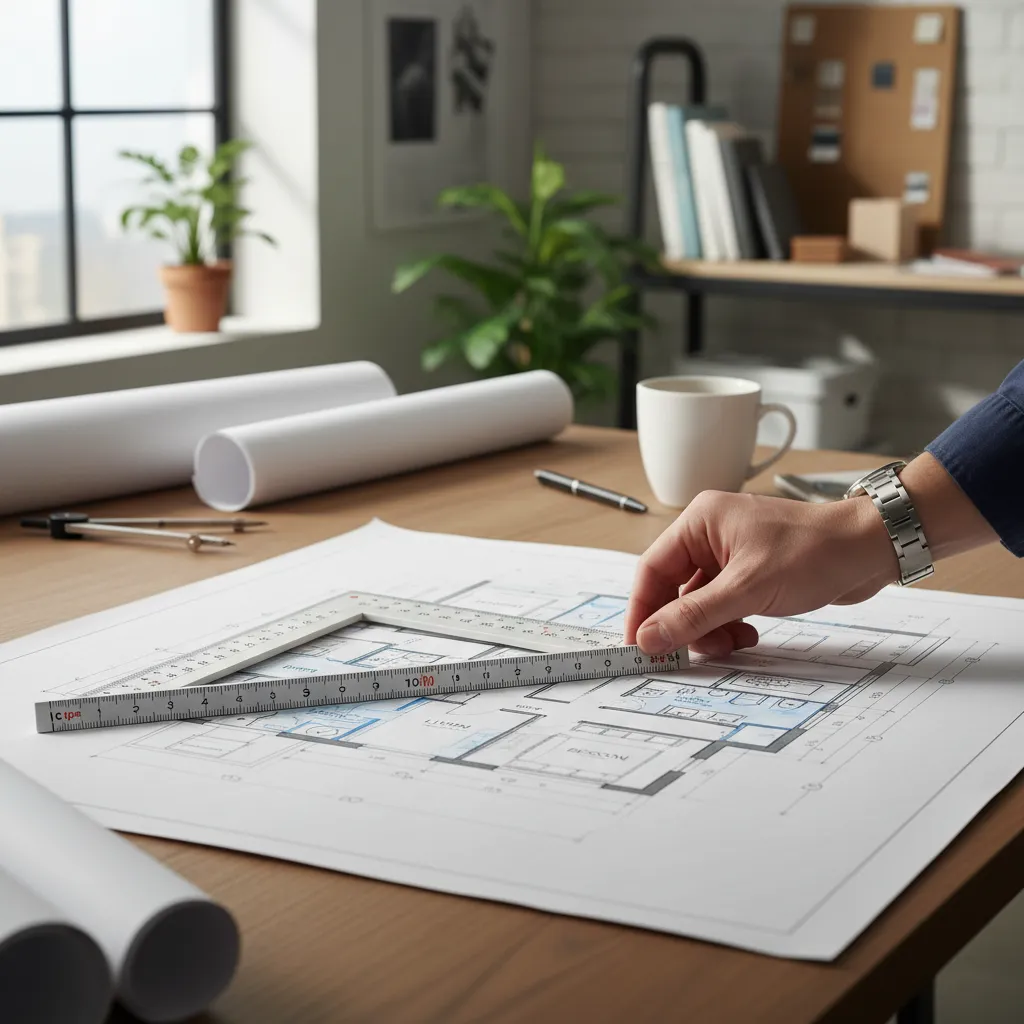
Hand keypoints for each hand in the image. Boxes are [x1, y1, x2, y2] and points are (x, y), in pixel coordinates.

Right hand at [624, 489, 898, 656]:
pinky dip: (729, 625)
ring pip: (699, 603)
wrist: (870, 550)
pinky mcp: (751, 573)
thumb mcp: (747, 589)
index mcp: (700, 522)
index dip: (642, 611)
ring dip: (710, 630)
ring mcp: (731, 555)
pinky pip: (723, 606)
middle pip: (674, 590)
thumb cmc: (815, 550)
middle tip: (688, 655)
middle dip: (684, 625)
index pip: (652, 570)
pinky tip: (748, 634)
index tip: (638, 646)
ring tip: (734, 642)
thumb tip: (649, 637)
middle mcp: (710, 535)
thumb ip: (693, 616)